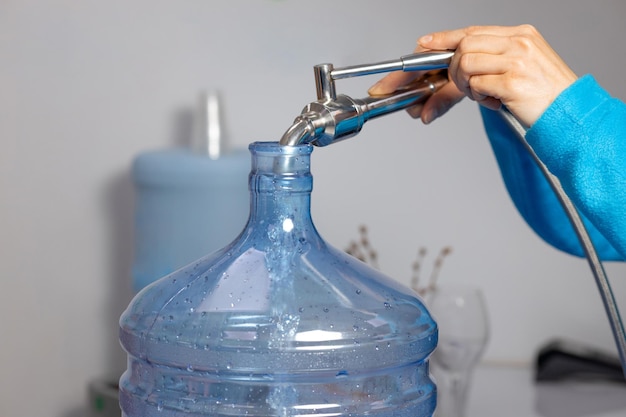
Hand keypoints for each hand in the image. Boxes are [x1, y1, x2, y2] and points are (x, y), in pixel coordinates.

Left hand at [369, 25, 577, 126]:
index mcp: (520, 35)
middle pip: (465, 45)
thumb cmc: (545, 95)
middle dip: (453, 68)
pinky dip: (479, 97)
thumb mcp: (522, 67)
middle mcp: (519, 43)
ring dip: (466, 85)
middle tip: (462, 85)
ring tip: (484, 95)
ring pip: (466, 64)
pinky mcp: (513, 82)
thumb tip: (460, 60)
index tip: (425, 43)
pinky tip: (495, 102)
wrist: (570, 114)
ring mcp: (517, 61)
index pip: (473, 30)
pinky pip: (476, 85)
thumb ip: (494, 58)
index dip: (445, 37)